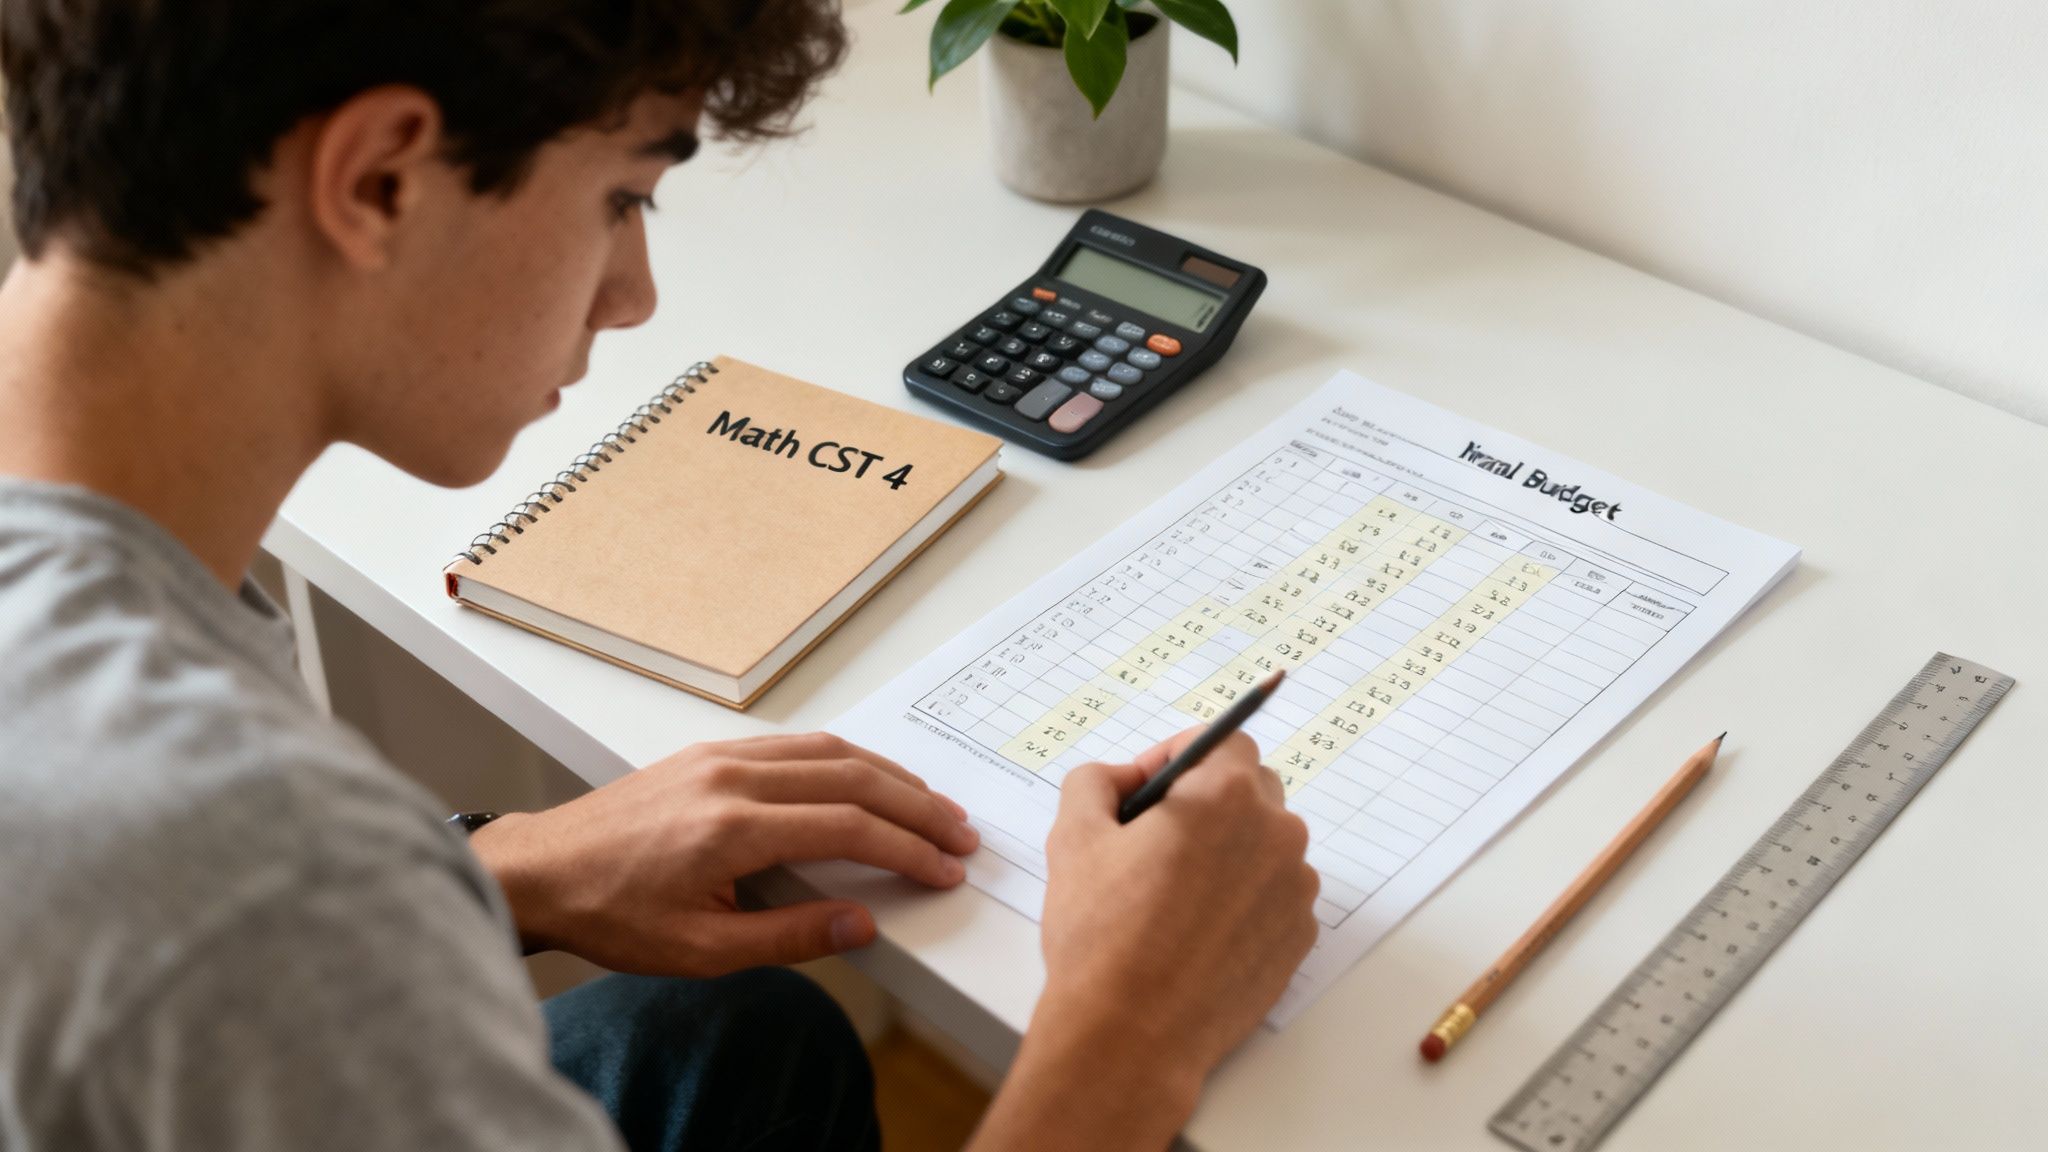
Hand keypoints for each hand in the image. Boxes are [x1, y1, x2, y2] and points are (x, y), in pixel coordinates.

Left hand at [470, 732, 977, 976]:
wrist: (541, 873)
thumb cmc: (611, 914)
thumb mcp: (700, 950)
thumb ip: (789, 938)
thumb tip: (863, 922)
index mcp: (731, 828)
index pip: (848, 827)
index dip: (907, 848)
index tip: (944, 870)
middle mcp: (731, 779)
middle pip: (852, 776)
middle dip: (916, 806)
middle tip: (959, 834)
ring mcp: (719, 758)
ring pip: (828, 750)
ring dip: (888, 775)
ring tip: (930, 805)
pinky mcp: (709, 753)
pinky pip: (795, 744)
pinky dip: (845, 759)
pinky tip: (868, 778)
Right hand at [970, 728, 1317, 1149]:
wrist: (1132, 1036)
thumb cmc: (1102, 936)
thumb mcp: (1073, 836)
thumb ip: (1095, 781)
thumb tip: (1122, 777)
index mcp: (1226, 795)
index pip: (1223, 740)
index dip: (1179, 756)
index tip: (1149, 788)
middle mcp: (1277, 833)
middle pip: (1250, 790)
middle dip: (1206, 803)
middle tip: (1154, 842)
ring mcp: (1295, 889)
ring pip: (1264, 845)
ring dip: (1227, 852)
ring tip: (1172, 896)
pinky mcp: (1299, 937)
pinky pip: (1274, 896)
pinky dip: (1243, 900)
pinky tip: (1196, 933)